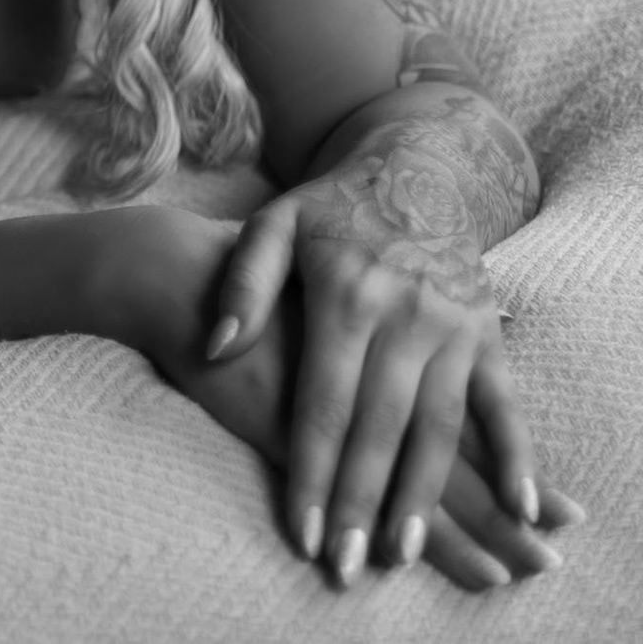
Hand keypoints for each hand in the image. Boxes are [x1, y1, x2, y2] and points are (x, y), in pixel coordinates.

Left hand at [203, 173, 538, 581]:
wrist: (414, 167)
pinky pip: (506, 403)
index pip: (323, 403)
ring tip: (403, 552)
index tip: (301, 531)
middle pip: (379, 428)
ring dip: (425, 496)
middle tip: (345, 565)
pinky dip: (519, 457)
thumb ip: (243, 286)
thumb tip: (213, 345)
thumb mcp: (271, 224)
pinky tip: (519, 508)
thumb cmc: (330, 208)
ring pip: (440, 427)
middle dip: (360, 502)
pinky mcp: (488, 333)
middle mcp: (403, 316)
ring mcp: (453, 327)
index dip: (312, 471)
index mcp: (344, 295)